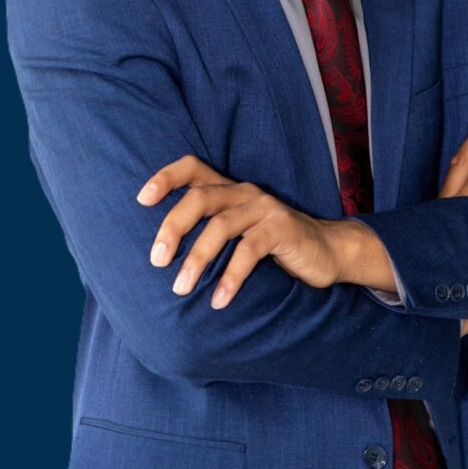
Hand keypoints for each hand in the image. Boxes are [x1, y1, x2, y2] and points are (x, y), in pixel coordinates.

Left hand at [136, 155, 346, 307]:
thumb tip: (158, 257)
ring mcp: (265, 208)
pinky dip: (231, 276)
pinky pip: (250, 250)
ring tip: (181, 289)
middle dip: (173, 227)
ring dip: (197, 259)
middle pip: (200, 197)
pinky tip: (219, 301)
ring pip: (221, 226)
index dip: (166, 177)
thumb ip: (208, 233)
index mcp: (229, 190)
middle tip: (155, 260)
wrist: (326, 251)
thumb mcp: (238, 234)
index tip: (141, 199)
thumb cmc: (272, 247)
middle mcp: (244, 192)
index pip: (193, 167)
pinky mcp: (283, 228)